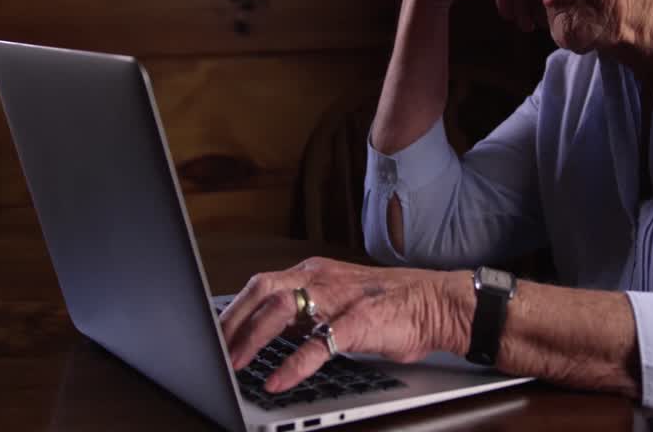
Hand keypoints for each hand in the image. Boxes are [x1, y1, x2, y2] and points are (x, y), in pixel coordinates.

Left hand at [218, 257, 465, 393]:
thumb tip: (272, 333)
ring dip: (253, 338)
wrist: (438, 303)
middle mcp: (322, 278)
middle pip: (262, 290)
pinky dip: (294, 364)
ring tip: (235, 365)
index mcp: (315, 271)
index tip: (214, 334)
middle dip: (232, 322)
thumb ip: (308, 311)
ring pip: (282, 308)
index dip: (233, 310)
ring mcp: (340, 298)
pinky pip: (319, 343)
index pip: (262, 284)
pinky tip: (278, 381)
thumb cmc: (393, 306)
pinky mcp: (358, 322)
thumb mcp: (340, 301)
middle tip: (214, 350)